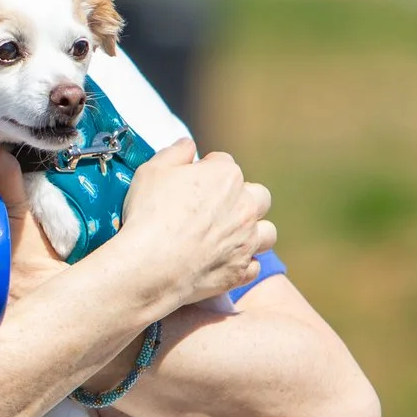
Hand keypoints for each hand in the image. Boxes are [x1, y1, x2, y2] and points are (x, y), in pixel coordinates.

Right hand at [99, 140, 276, 313]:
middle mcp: (246, 206)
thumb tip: (188, 145)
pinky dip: (243, 264)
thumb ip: (175, 153)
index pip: (224, 163)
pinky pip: (254, 266)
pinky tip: (225, 263)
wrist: (149, 265)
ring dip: (253, 233)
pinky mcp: (241, 271)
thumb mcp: (153, 170)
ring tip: (231, 238)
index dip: (206, 171)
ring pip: (267, 233)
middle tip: (217, 209)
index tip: (191, 184)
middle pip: (259, 196)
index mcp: (227, 176)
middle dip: (243, 199)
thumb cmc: (149, 214)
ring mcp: (247, 241)